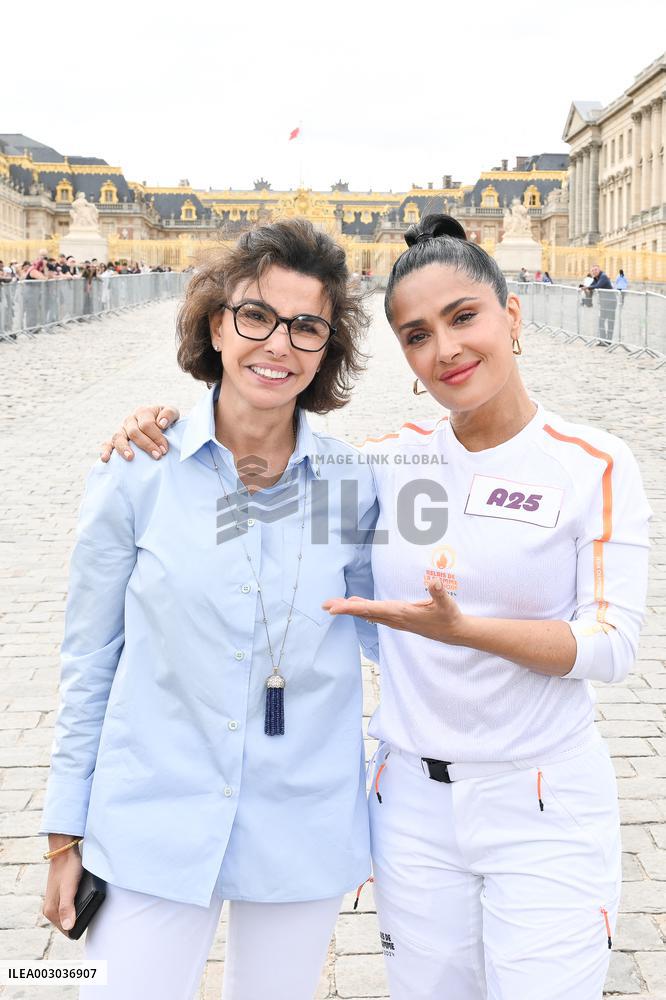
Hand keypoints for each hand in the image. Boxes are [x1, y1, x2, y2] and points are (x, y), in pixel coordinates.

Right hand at [42, 838, 82, 935]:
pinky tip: (85, 898)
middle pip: (68, 924)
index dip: (79, 927)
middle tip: (91, 908)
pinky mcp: (60, 895)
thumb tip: (68, 928)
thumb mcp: (69, 888)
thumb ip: (67, 908)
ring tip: (89, 902)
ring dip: (79, 912)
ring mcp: (54, 902)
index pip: (67, 931)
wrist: (65, 851)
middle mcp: (49, 909)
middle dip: (79, 919)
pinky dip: (77, 905)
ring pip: (69, 915)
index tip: (90, 919)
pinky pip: (70, 906)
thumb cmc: (68, 869)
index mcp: (50, 911)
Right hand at [100, 405, 179, 462]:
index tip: (164, 450)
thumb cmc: (167, 422)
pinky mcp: (116, 440)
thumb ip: (169, 414)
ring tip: (131, 458)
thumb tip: (161, 424)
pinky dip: (105, 451)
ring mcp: (121, 430)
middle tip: (157, 456)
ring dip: (124, 448)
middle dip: (146, 445)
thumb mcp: (172, 413)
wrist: (161, 427)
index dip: (156, 437)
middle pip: (134, 432)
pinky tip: (105, 459)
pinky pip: (107, 444)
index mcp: (143, 412)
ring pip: (118, 438)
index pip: (147, 425)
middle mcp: (130, 420)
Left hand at [323, 575, 465, 643]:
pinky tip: (355, 605)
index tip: (335, 609)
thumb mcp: (447, 604)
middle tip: (324, 605)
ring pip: (369, 614)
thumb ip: (439, 593)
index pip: (372, 610)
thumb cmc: (450, 617)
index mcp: (401, 613)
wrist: (455, 633)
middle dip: (344, 608)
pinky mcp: (399, 619)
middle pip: (365, 613)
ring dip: (351, 609)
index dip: (352, 609)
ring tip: (333, 604)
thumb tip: (433, 581)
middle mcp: (395, 618)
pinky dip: (363, 609)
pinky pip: (376, 614)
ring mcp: (396, 620)